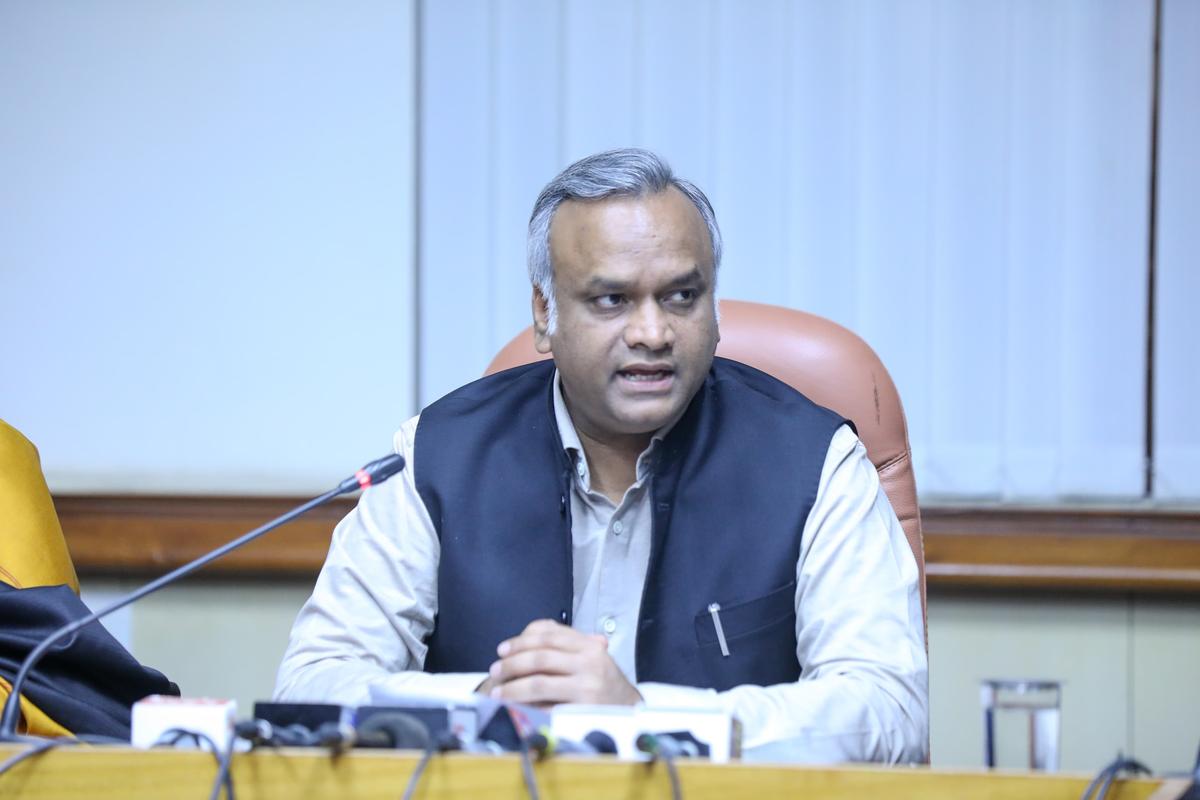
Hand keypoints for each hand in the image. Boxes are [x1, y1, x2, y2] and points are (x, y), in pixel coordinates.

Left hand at [480, 619, 641, 706]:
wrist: (629, 709)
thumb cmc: (603, 680)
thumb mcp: (590, 654)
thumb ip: (564, 640)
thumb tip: (532, 631)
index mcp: (589, 646)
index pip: (548, 636)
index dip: (520, 642)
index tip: (502, 650)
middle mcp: (589, 664)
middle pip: (540, 658)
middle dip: (512, 664)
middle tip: (495, 670)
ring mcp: (586, 688)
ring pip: (539, 684)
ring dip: (513, 688)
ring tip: (497, 692)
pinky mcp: (581, 712)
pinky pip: (546, 708)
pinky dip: (526, 708)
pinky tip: (513, 709)